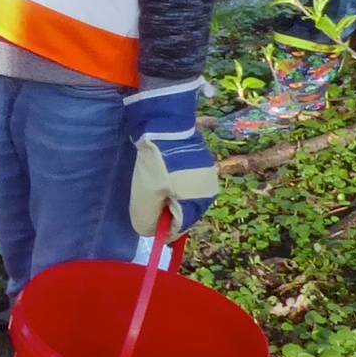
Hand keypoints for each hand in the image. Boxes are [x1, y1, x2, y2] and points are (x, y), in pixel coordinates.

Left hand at [122, 80, 218, 238]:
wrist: (165, 125)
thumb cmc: (157, 165)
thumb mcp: (146, 198)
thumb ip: (147, 220)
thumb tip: (149, 231)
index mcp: (200, 203)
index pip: (180, 229)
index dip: (160, 227)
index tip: (146, 214)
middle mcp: (209, 191)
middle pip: (182, 212)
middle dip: (164, 209)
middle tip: (148, 194)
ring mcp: (206, 174)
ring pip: (182, 196)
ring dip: (166, 193)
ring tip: (152, 180)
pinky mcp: (199, 160)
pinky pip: (183, 180)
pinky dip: (170, 180)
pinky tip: (159, 170)